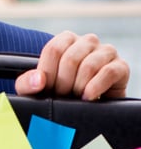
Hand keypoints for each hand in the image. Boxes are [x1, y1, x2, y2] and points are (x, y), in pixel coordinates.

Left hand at [15, 31, 129, 99]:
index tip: (48, 89)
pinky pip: (109, 72)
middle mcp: (87, 41)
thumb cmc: (57, 94)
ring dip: (79, 87)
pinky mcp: (121, 66)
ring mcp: (106, 52)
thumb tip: (39, 80)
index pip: (53, 49)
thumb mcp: (36, 89)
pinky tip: (88, 97)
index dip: (48, 73)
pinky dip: (96, 87)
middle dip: (63, 84)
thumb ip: (27, 83)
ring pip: (89, 66)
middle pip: (70, 59)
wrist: (84, 108)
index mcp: (65, 40)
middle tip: (63, 96)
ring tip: (76, 97)